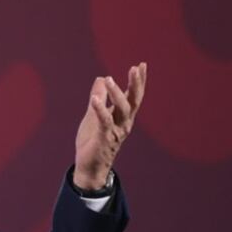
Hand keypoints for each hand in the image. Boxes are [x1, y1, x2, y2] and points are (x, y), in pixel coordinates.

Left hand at [74, 62, 146, 189]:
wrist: (89, 166)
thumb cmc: (93, 141)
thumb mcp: (93, 115)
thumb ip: (99, 98)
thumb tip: (101, 78)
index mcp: (122, 117)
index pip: (133, 96)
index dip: (138, 81)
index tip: (141, 65)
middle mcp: (124, 123)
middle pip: (133, 101)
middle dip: (135, 84)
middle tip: (135, 68)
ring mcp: (116, 131)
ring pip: (121, 110)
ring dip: (116, 94)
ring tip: (109, 79)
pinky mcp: (105, 139)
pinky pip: (104, 122)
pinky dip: (100, 110)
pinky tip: (94, 99)